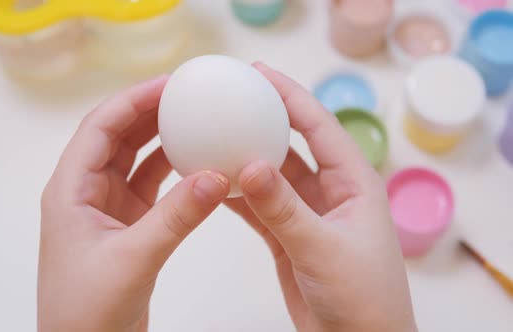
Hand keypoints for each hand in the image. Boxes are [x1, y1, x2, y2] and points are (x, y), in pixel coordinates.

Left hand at [38, 76, 229, 331]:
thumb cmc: (86, 312)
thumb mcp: (133, 258)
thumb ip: (176, 217)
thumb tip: (215, 176)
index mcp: (70, 190)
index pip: (100, 127)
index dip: (133, 100)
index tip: (169, 84)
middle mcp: (86, 193)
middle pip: (118, 137)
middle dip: (149, 112)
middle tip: (186, 94)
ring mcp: (108, 209)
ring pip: (135, 160)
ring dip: (161, 139)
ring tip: (194, 118)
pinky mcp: (128, 226)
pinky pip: (151, 186)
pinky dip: (173, 172)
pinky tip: (196, 162)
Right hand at [226, 63, 416, 331]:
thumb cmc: (363, 300)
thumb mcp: (323, 249)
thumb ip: (284, 208)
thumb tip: (249, 165)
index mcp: (354, 183)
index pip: (320, 126)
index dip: (291, 96)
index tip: (259, 74)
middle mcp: (332, 193)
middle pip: (294, 144)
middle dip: (266, 118)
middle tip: (233, 96)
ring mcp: (308, 215)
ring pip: (273, 175)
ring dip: (248, 157)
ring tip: (216, 135)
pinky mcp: (289, 237)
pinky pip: (260, 206)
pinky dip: (238, 194)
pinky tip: (215, 181)